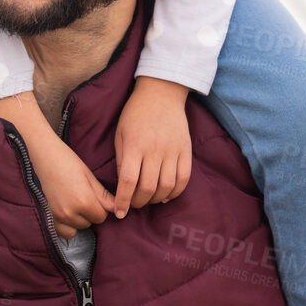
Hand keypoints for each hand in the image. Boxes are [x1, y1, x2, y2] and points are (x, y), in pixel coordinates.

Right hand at [27, 123, 115, 240]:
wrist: (39, 155)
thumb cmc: (65, 161)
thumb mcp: (88, 175)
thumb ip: (102, 195)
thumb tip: (116, 209)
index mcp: (83, 201)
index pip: (101, 217)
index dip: (100, 207)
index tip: (94, 196)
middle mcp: (70, 213)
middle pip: (89, 223)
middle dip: (89, 213)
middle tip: (81, 195)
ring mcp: (56, 217)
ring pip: (77, 228)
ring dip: (78, 219)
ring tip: (72, 202)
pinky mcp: (47, 218)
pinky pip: (63, 232)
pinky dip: (66, 225)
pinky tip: (64, 210)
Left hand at [113, 77, 192, 217]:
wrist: (161, 92)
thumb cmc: (135, 113)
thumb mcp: (120, 134)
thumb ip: (122, 160)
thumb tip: (124, 186)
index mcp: (134, 145)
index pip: (128, 181)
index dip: (123, 200)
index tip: (119, 212)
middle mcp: (154, 149)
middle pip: (148, 188)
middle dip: (139, 203)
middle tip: (134, 205)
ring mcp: (172, 150)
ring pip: (167, 186)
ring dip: (157, 199)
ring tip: (149, 199)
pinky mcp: (186, 150)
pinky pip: (184, 178)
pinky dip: (176, 192)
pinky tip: (167, 194)